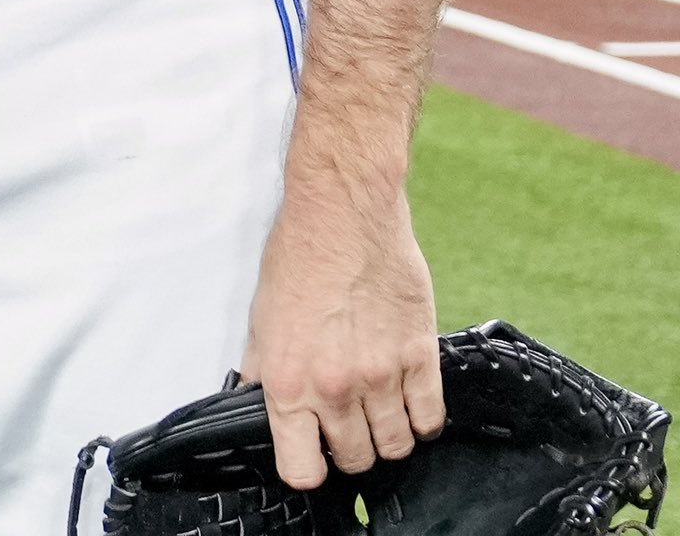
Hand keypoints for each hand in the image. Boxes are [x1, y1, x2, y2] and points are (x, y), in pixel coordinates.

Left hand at [239, 184, 443, 488]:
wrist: (342, 213)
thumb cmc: (298, 255)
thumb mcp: (261, 314)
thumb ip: (260, 366)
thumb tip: (254, 399)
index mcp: (288, 381)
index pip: (301, 469)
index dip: (307, 466)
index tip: (312, 455)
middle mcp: (335, 388)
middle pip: (355, 460)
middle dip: (350, 448)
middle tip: (347, 424)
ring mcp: (382, 376)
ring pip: (396, 446)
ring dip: (387, 436)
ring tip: (377, 411)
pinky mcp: (419, 356)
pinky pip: (430, 418)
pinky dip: (421, 419)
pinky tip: (407, 400)